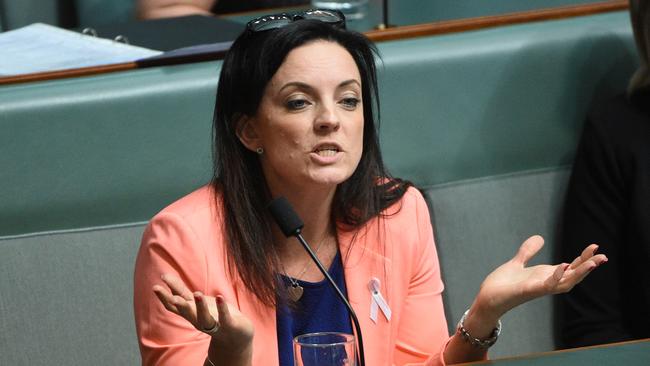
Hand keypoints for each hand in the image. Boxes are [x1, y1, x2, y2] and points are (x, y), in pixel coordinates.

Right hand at [153, 273, 253, 349]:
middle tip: (172, 297)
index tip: (155, 287)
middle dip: (179, 304)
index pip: (174, 306)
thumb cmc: (212, 315)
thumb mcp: (195, 302)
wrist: (235, 337)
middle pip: (186, 312)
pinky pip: (224, 317)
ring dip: (200, 306)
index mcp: (190, 312)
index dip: (164, 297)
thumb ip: (180, 291)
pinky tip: (220, 297)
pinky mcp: (228, 325)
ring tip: (197, 293)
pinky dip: (222, 308)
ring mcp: (213, 323)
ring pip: (204, 316)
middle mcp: (198, 319)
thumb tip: (163, 276)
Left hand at [474, 235, 607, 317]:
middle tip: (603, 256)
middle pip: (574, 276)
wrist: (487, 298)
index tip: (594, 247)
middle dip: (588, 267)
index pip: (570, 267)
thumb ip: (528, 251)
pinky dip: (556, 277)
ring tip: (593, 262)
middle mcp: (546, 283)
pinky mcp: (529, 291)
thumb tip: (540, 238)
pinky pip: (547, 285)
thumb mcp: (517, 263)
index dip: (583, 259)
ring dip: (580, 273)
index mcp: (545, 276)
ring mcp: (539, 288)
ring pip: (566, 282)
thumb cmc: (502, 285)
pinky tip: (563, 266)